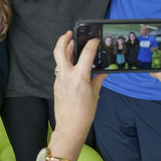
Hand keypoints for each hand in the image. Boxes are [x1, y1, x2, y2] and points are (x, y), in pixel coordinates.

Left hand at [47, 31, 106, 160]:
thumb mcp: (95, 94)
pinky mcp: (56, 85)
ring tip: (72, 46)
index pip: (86, 54)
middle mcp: (67, 76)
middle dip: (64, 39)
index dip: (91, 44)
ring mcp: (59, 80)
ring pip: (59, 59)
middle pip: (60, 50)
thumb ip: (98, 79)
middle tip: (70, 33)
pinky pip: (60, 69)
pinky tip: (73, 66)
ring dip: (65, 50)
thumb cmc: (84, 113)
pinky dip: (66, 64)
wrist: (70, 127)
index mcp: (79, 77)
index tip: (95, 40)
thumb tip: (103, 71)